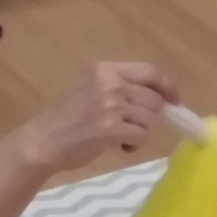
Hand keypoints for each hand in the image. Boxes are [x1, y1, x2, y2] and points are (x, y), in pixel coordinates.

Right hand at [14, 62, 178, 173]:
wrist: (42, 142)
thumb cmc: (67, 119)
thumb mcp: (91, 90)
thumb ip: (121, 88)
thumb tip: (162, 98)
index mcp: (104, 69)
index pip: (150, 72)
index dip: (167, 86)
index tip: (175, 100)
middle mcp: (108, 83)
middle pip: (154, 99)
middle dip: (150, 117)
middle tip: (134, 127)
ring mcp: (110, 105)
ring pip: (151, 119)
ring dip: (142, 131)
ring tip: (122, 137)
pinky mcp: (110, 128)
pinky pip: (142, 135)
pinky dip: (135, 144)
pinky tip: (119, 146)